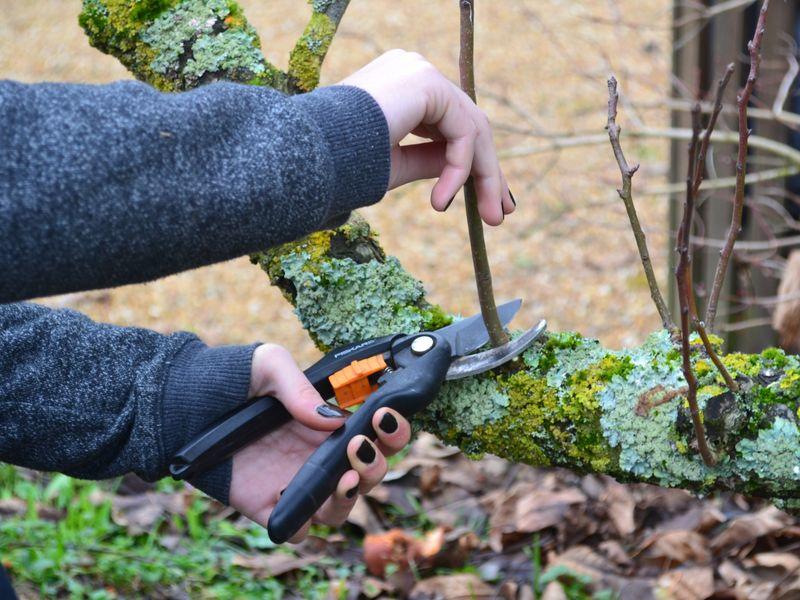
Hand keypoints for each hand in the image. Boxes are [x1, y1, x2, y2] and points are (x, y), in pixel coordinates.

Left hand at [228, 344, 410, 542]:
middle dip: (378, 463)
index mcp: (327, 423)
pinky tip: (295, 492)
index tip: (387, 416)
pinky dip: (305, 519)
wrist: (177, 404)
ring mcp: (294, 482)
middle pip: (368, 473)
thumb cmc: (227, 379)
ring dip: (354, 495)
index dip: (392, 430)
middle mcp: (317, 455)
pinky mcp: (267, 505)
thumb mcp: (268, 365)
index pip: (375, 432)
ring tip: (347, 474)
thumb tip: (331, 419)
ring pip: (341, 507)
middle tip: (363, 443)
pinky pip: (297, 527)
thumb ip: (300, 388)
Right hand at [340, 50, 514, 225]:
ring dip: (483, 176)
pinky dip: (460, 168)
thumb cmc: (341, 162)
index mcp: (401, 87)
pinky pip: (462, 131)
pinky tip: (442, 198)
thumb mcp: (395, 165)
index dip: (471, 163)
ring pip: (472, 128)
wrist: (311, 153)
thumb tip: (463, 172)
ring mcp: (420, 72)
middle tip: (500, 214)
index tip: (487, 202)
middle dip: (487, 173)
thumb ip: (429, 161)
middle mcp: (413, 71)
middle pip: (468, 124)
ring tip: (487, 216)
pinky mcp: (427, 82)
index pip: (451, 123)